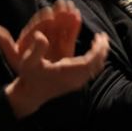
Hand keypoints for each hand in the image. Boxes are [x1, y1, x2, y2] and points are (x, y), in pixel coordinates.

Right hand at [0, 1, 109, 117]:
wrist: (30, 96)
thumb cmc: (29, 78)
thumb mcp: (28, 62)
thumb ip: (36, 49)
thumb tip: (40, 34)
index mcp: (68, 72)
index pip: (91, 59)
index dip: (98, 48)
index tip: (100, 35)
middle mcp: (76, 79)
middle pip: (97, 63)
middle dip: (102, 49)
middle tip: (103, 36)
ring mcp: (78, 83)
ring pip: (96, 68)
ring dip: (100, 55)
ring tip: (100, 42)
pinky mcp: (76, 84)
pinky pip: (92, 72)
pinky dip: (96, 61)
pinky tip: (92, 53)